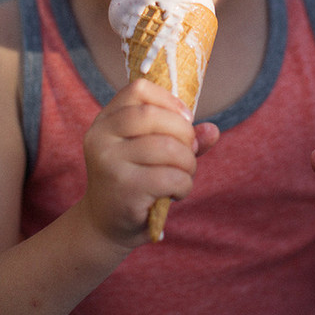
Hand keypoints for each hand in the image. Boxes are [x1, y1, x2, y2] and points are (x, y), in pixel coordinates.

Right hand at [82, 79, 218, 246]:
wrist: (105, 225)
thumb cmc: (134, 181)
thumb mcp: (151, 152)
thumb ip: (180, 137)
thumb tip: (213, 130)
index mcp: (105, 121)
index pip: (138, 89)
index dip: (169, 100)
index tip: (185, 119)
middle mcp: (101, 137)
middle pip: (153, 116)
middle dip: (184, 133)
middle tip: (189, 153)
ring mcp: (110, 163)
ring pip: (167, 147)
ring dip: (188, 163)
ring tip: (184, 175)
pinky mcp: (124, 189)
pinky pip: (171, 177)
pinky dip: (185, 185)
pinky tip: (177, 192)